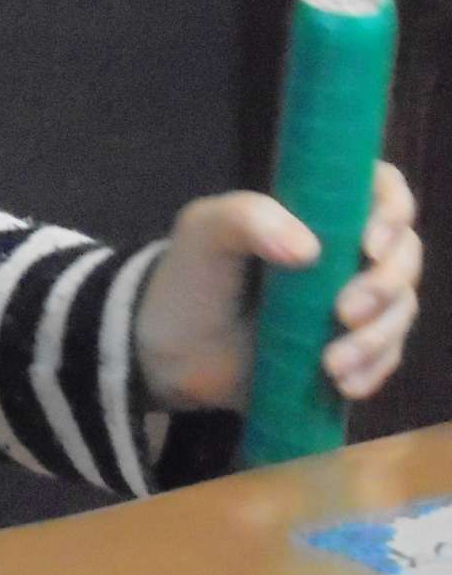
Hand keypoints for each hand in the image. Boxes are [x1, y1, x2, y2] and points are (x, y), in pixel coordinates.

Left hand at [135, 162, 421, 410]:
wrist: (171, 350)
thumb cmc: (191, 276)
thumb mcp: (204, 232)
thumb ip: (247, 218)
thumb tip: (308, 249)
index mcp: (316, 209)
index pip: (380, 190)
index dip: (393, 210)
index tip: (369, 245)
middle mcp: (344, 250)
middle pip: (403, 255)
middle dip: (385, 286)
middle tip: (344, 313)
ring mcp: (351, 299)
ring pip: (400, 308)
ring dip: (378, 338)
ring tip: (331, 365)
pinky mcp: (350, 346)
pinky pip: (386, 356)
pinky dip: (374, 370)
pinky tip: (343, 384)